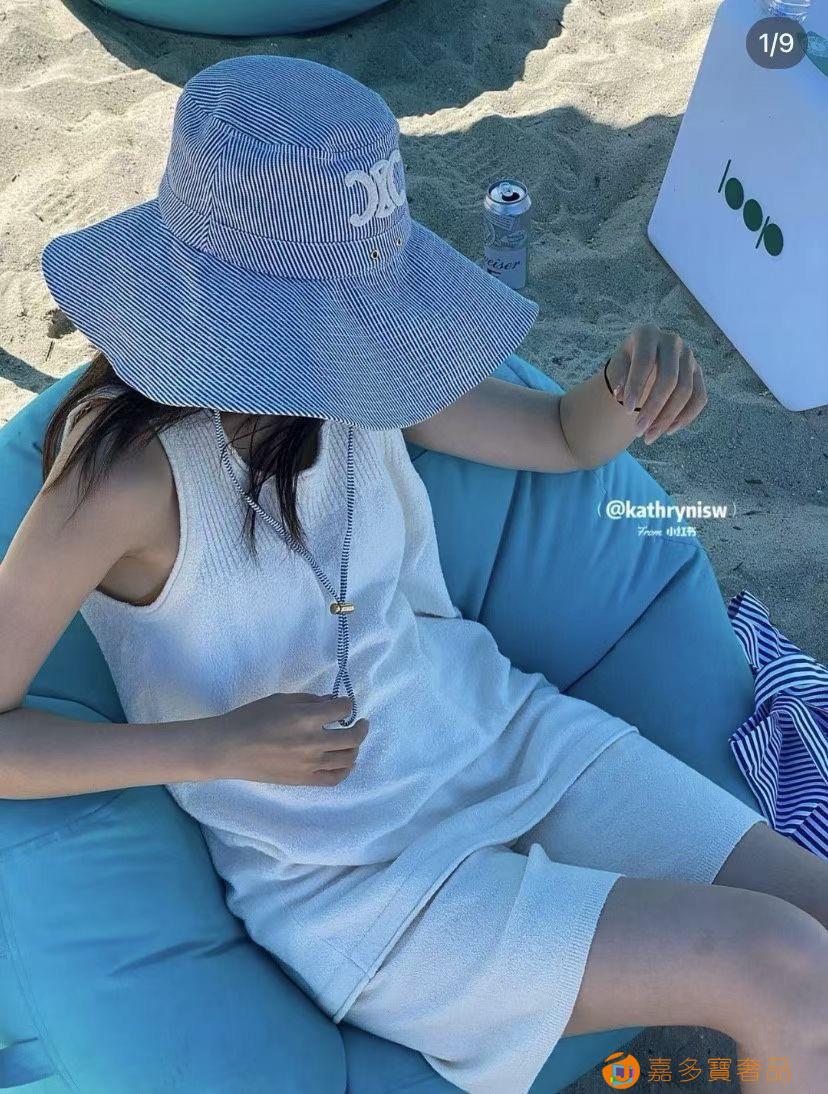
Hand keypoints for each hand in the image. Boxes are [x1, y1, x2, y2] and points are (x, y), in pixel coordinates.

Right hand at [209, 692, 368, 785]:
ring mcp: (311, 764)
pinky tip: (346, 763)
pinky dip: (345, 770)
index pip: (342, 710)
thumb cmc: (251, 718)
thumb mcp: (280, 700)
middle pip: (353, 737)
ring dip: (355, 748)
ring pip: (347, 758)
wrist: (229, 749)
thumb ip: (309, 701)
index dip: (346, 704)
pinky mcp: (303, 780)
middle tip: (361, 723)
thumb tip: (330, 703)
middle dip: (361, 727)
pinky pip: (334, 779)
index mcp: (307, 718)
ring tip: (352, 741)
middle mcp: (314, 742)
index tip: (343, 705)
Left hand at [605, 323, 707, 443]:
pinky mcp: (699, 373)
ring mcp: (689, 356)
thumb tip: (621, 395)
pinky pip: (699, 398)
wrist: (643, 363)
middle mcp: (672, 341)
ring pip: (686, 391)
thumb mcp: (617, 367)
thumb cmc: (626, 365)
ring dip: (668, 418)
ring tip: (649, 437)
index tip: (626, 409)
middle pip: (669, 379)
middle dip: (653, 409)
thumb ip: (618, 378)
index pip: (645, 361)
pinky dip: (685, 417)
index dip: (636, 386)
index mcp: (648, 334)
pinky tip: (668, 431)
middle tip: (637, 431)